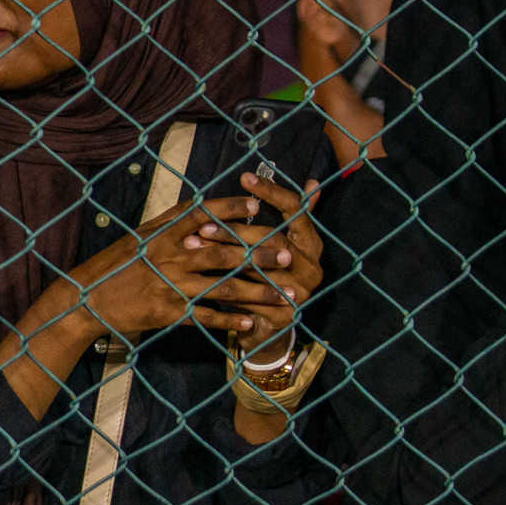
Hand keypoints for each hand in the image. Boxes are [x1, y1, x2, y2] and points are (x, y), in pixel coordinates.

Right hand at [71, 187, 300, 339]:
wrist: (86, 298)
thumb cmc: (116, 265)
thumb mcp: (140, 238)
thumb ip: (170, 227)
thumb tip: (201, 214)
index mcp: (161, 234)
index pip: (201, 215)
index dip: (229, 209)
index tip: (255, 204)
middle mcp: (168, 256)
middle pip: (223, 253)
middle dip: (259, 255)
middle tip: (289, 256)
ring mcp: (169, 285)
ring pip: (222, 287)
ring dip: (257, 292)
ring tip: (285, 295)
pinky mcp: (168, 312)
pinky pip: (206, 317)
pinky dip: (230, 320)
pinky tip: (252, 322)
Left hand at [184, 173, 323, 361]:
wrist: (266, 327)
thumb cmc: (265, 276)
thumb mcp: (274, 244)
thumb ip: (291, 216)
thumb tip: (313, 181)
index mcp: (311, 245)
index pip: (297, 212)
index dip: (272, 193)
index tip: (245, 177)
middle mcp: (312, 268)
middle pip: (273, 240)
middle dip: (235, 230)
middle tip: (202, 223)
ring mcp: (300, 293)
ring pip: (258, 268)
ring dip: (222, 255)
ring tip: (192, 243)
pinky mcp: (283, 316)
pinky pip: (249, 297)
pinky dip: (223, 285)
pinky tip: (198, 275)